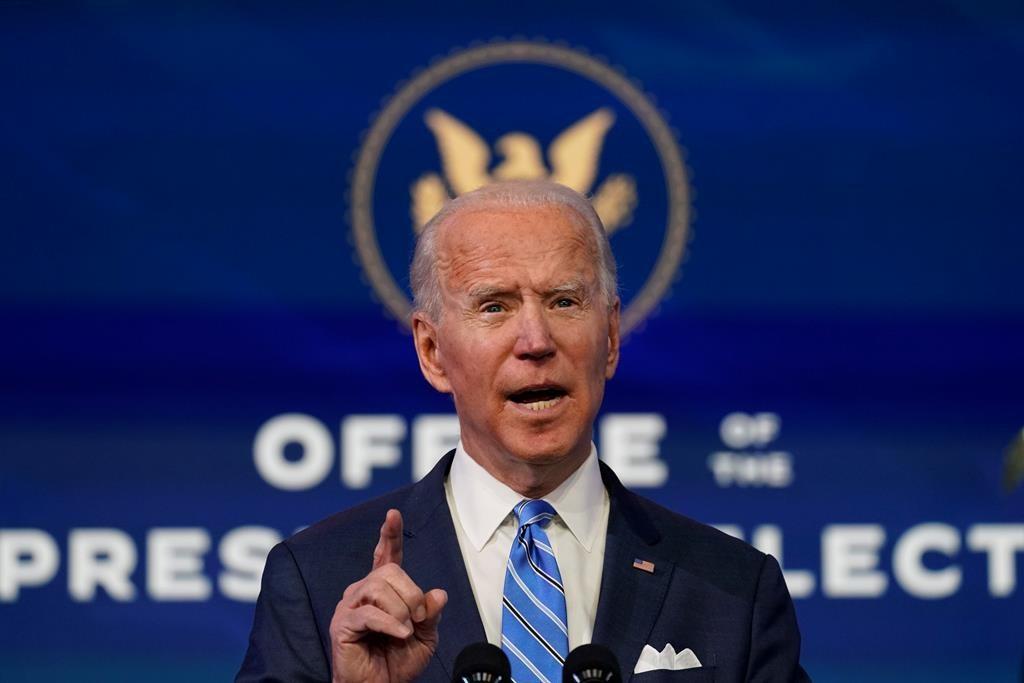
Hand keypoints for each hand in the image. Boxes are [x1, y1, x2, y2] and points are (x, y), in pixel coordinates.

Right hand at [329, 509, 447, 682]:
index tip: (393, 514)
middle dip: (412, 594)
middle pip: (391, 571)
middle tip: (417, 620)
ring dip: (401, 611)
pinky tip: (400, 635)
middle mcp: (362, 592)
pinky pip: (370, 612)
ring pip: (380, 587)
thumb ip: (431, 613)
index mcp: (382, 590)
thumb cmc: (396, 663)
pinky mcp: (343, 624)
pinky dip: (390, 623)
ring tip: (405, 632)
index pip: (386, 556)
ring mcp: (350, 606)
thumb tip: (438, 594)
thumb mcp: (425, 637)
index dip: (390, 535)